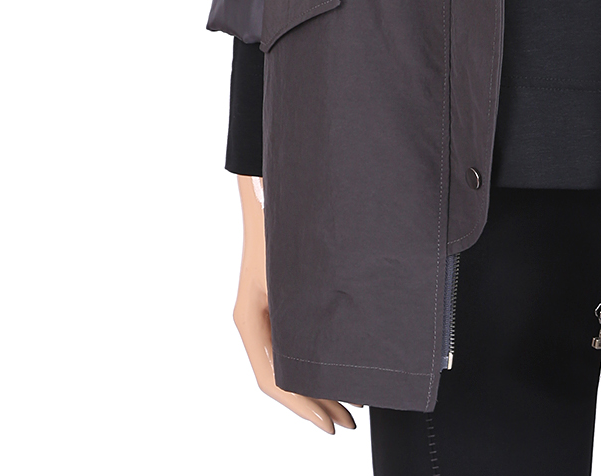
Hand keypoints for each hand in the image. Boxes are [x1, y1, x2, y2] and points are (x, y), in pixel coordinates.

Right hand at [233, 174, 359, 433]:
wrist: (267, 177)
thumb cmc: (276, 211)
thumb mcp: (285, 255)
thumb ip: (299, 293)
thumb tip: (323, 328)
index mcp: (250, 316)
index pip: (274, 378)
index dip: (303, 405)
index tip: (329, 423)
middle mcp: (256, 316)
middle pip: (284, 376)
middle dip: (316, 402)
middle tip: (349, 422)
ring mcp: (268, 307)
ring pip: (291, 359)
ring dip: (318, 384)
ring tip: (349, 404)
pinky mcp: (284, 295)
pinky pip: (296, 340)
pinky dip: (317, 358)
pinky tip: (340, 361)